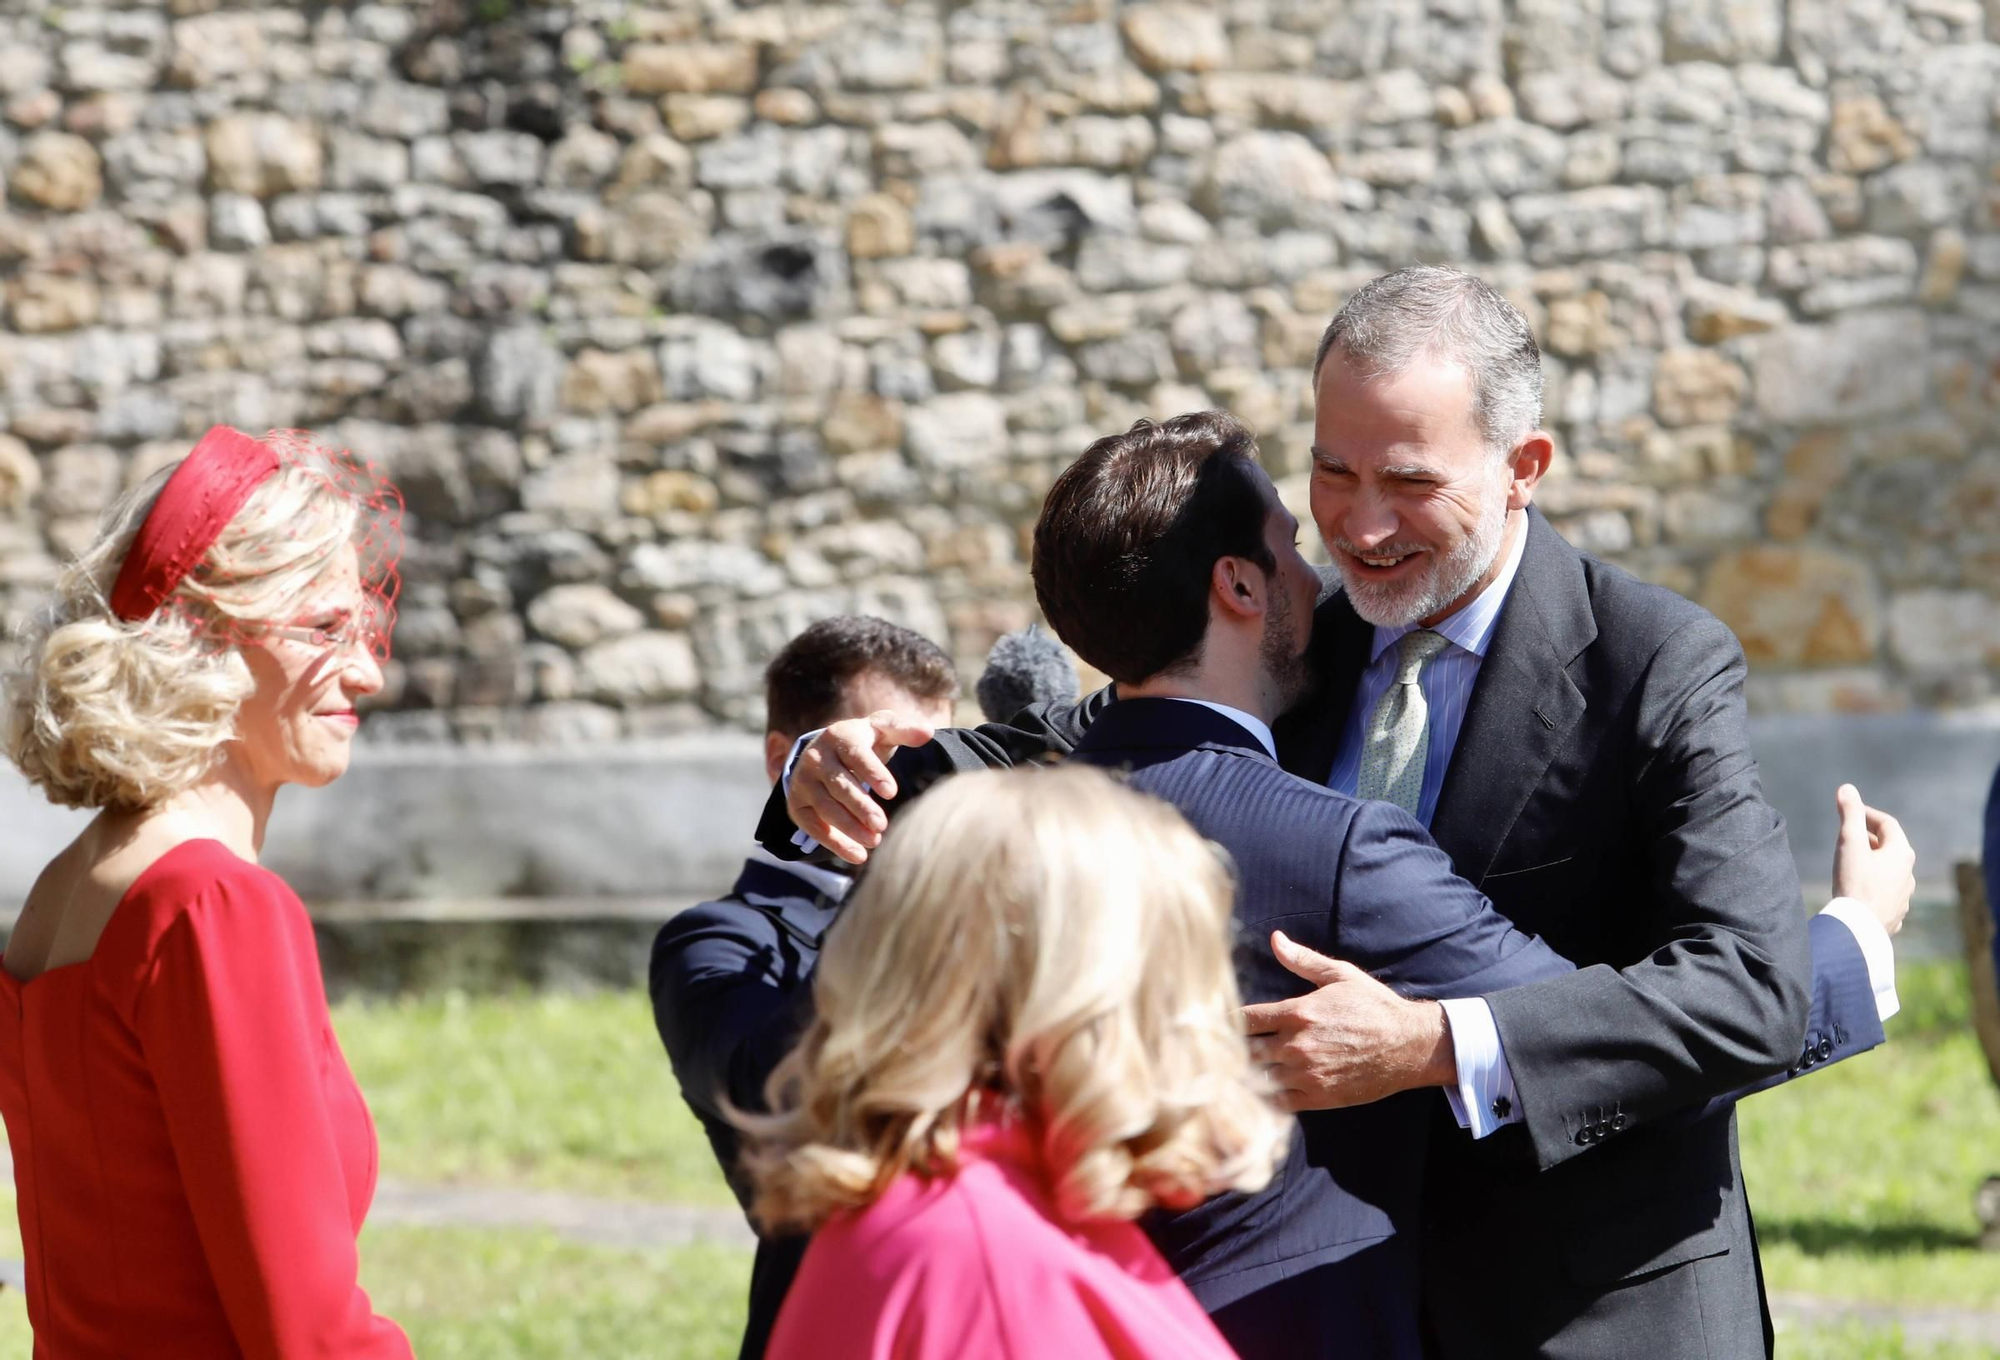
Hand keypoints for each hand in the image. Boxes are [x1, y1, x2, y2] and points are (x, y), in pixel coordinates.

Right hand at [785, 710, 936, 864]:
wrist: (825, 753)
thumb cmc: (863, 742)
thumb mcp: (882, 729)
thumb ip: (904, 729)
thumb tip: (928, 732)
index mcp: (839, 736)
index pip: (856, 755)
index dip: (873, 773)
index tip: (892, 793)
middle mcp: (816, 757)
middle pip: (839, 785)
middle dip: (861, 807)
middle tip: (882, 825)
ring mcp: (803, 782)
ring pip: (826, 808)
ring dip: (850, 828)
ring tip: (875, 841)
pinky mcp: (797, 805)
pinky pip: (814, 826)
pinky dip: (835, 843)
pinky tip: (858, 856)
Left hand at [1241, 931, 1454, 1111]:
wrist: (1409, 1045)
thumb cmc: (1374, 1006)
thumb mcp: (1340, 975)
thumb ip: (1303, 960)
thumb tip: (1275, 939)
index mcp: (1298, 1012)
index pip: (1245, 1018)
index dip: (1227, 1021)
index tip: (1219, 1023)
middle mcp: (1298, 1044)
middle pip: (1245, 1051)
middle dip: (1234, 1050)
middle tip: (1223, 1051)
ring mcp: (1307, 1074)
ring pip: (1259, 1078)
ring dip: (1248, 1074)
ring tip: (1237, 1072)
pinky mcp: (1318, 1097)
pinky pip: (1278, 1103)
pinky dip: (1266, 1099)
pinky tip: (1262, 1092)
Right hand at [1830, 783, 1914, 935]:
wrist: (1859, 928)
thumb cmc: (1855, 882)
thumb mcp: (1849, 842)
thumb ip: (1850, 814)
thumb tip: (1847, 788)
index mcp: (1901, 853)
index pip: (1887, 824)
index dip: (1867, 814)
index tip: (1849, 811)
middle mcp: (1908, 873)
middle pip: (1891, 848)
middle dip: (1870, 837)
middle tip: (1848, 834)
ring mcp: (1903, 896)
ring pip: (1890, 872)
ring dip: (1874, 862)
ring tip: (1853, 862)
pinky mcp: (1895, 913)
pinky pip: (1887, 892)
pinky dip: (1875, 884)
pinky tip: (1862, 889)